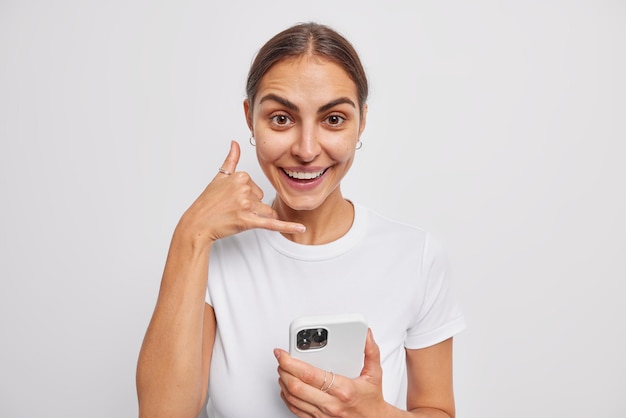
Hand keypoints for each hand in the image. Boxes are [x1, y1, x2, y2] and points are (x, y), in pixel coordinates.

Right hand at [177, 141, 304, 247]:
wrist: (197, 223)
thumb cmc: (207, 203)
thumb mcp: (219, 177)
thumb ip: (231, 159)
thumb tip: (235, 143)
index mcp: (241, 176)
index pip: (256, 187)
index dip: (247, 195)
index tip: (232, 198)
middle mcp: (244, 189)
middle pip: (261, 200)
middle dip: (251, 207)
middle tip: (231, 209)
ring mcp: (246, 205)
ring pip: (265, 212)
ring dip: (255, 217)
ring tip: (236, 218)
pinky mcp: (248, 221)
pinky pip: (272, 223)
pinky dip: (288, 227)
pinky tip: (301, 229)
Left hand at [275, 329, 391, 417]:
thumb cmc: (372, 400)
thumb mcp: (375, 374)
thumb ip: (370, 351)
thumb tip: (366, 334)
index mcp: (343, 389)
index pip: (309, 374)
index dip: (291, 362)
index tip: (283, 353)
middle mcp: (330, 404)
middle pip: (295, 386)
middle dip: (283, 370)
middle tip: (281, 359)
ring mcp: (322, 414)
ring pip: (292, 398)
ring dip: (283, 382)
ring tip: (283, 370)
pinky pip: (295, 409)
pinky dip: (286, 396)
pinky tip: (286, 387)